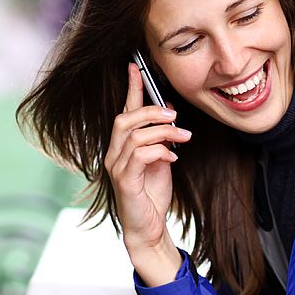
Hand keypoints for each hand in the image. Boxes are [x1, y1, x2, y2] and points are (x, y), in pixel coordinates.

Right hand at [104, 63, 191, 282]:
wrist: (148, 228)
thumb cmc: (152, 194)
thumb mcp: (161, 159)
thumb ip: (161, 138)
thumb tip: (169, 113)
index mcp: (122, 146)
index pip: (124, 112)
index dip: (130, 88)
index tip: (135, 66)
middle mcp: (113, 154)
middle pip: (125, 119)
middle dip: (151, 112)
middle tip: (175, 116)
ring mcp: (116, 168)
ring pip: (134, 135)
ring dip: (162, 132)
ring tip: (181, 137)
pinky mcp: (125, 182)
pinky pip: (139, 156)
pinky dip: (159, 151)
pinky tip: (172, 157)